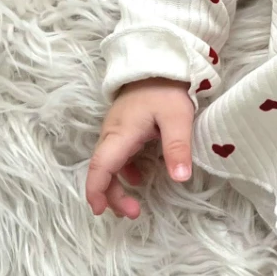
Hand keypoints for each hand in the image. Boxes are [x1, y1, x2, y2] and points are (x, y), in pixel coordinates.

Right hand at [86, 78, 196, 218]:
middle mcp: (113, 135)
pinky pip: (118, 157)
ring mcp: (117, 132)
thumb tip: (180, 179)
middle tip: (132, 213)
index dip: (96, 190)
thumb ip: (177, 148)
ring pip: (109, 165)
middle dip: (111, 196)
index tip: (99, 210)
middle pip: (103, 171)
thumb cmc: (166, 90)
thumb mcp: (177, 118)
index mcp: (121, 134)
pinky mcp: (124, 130)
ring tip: (134, 205)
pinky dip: (124, 172)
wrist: (158, 62)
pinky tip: (139, 177)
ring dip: (117, 187)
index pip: (101, 167)